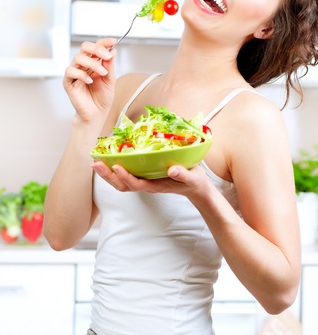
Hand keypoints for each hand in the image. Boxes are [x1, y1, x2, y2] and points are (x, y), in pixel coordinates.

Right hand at [64, 38, 116, 121]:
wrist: (97, 113)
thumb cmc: (103, 97)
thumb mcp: (110, 80)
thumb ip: (110, 65)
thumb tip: (112, 50)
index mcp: (94, 62)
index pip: (96, 46)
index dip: (104, 42)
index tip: (113, 41)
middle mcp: (84, 65)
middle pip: (85, 47)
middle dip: (97, 48)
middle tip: (106, 56)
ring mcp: (75, 72)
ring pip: (78, 58)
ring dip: (92, 63)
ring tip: (103, 73)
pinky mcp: (68, 82)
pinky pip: (70, 71)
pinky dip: (81, 74)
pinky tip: (90, 81)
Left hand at [91, 161, 210, 197]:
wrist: (194, 185)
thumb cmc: (192, 181)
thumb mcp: (192, 178)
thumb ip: (183, 175)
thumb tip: (172, 169)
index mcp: (155, 186)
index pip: (136, 184)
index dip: (125, 177)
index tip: (117, 166)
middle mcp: (146, 184)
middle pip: (122, 185)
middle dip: (109, 176)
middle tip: (96, 164)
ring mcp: (144, 180)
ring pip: (121, 181)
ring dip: (108, 173)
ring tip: (96, 162)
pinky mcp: (144, 174)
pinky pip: (126, 173)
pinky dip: (115, 167)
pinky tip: (108, 158)